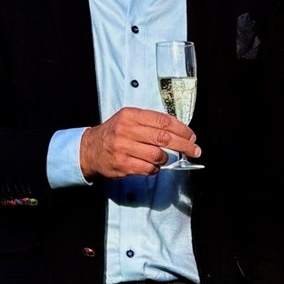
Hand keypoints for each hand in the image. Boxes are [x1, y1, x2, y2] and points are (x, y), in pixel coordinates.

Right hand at [79, 107, 199, 179]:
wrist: (89, 149)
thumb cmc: (113, 133)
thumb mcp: (129, 119)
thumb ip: (150, 122)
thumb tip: (179, 130)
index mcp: (131, 116)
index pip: (164, 121)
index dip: (182, 129)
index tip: (191, 136)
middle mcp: (127, 130)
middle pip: (164, 138)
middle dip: (184, 145)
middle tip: (194, 150)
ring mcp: (124, 148)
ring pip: (158, 155)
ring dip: (167, 158)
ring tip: (165, 158)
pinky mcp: (123, 164)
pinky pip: (149, 168)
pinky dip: (156, 168)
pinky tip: (154, 165)